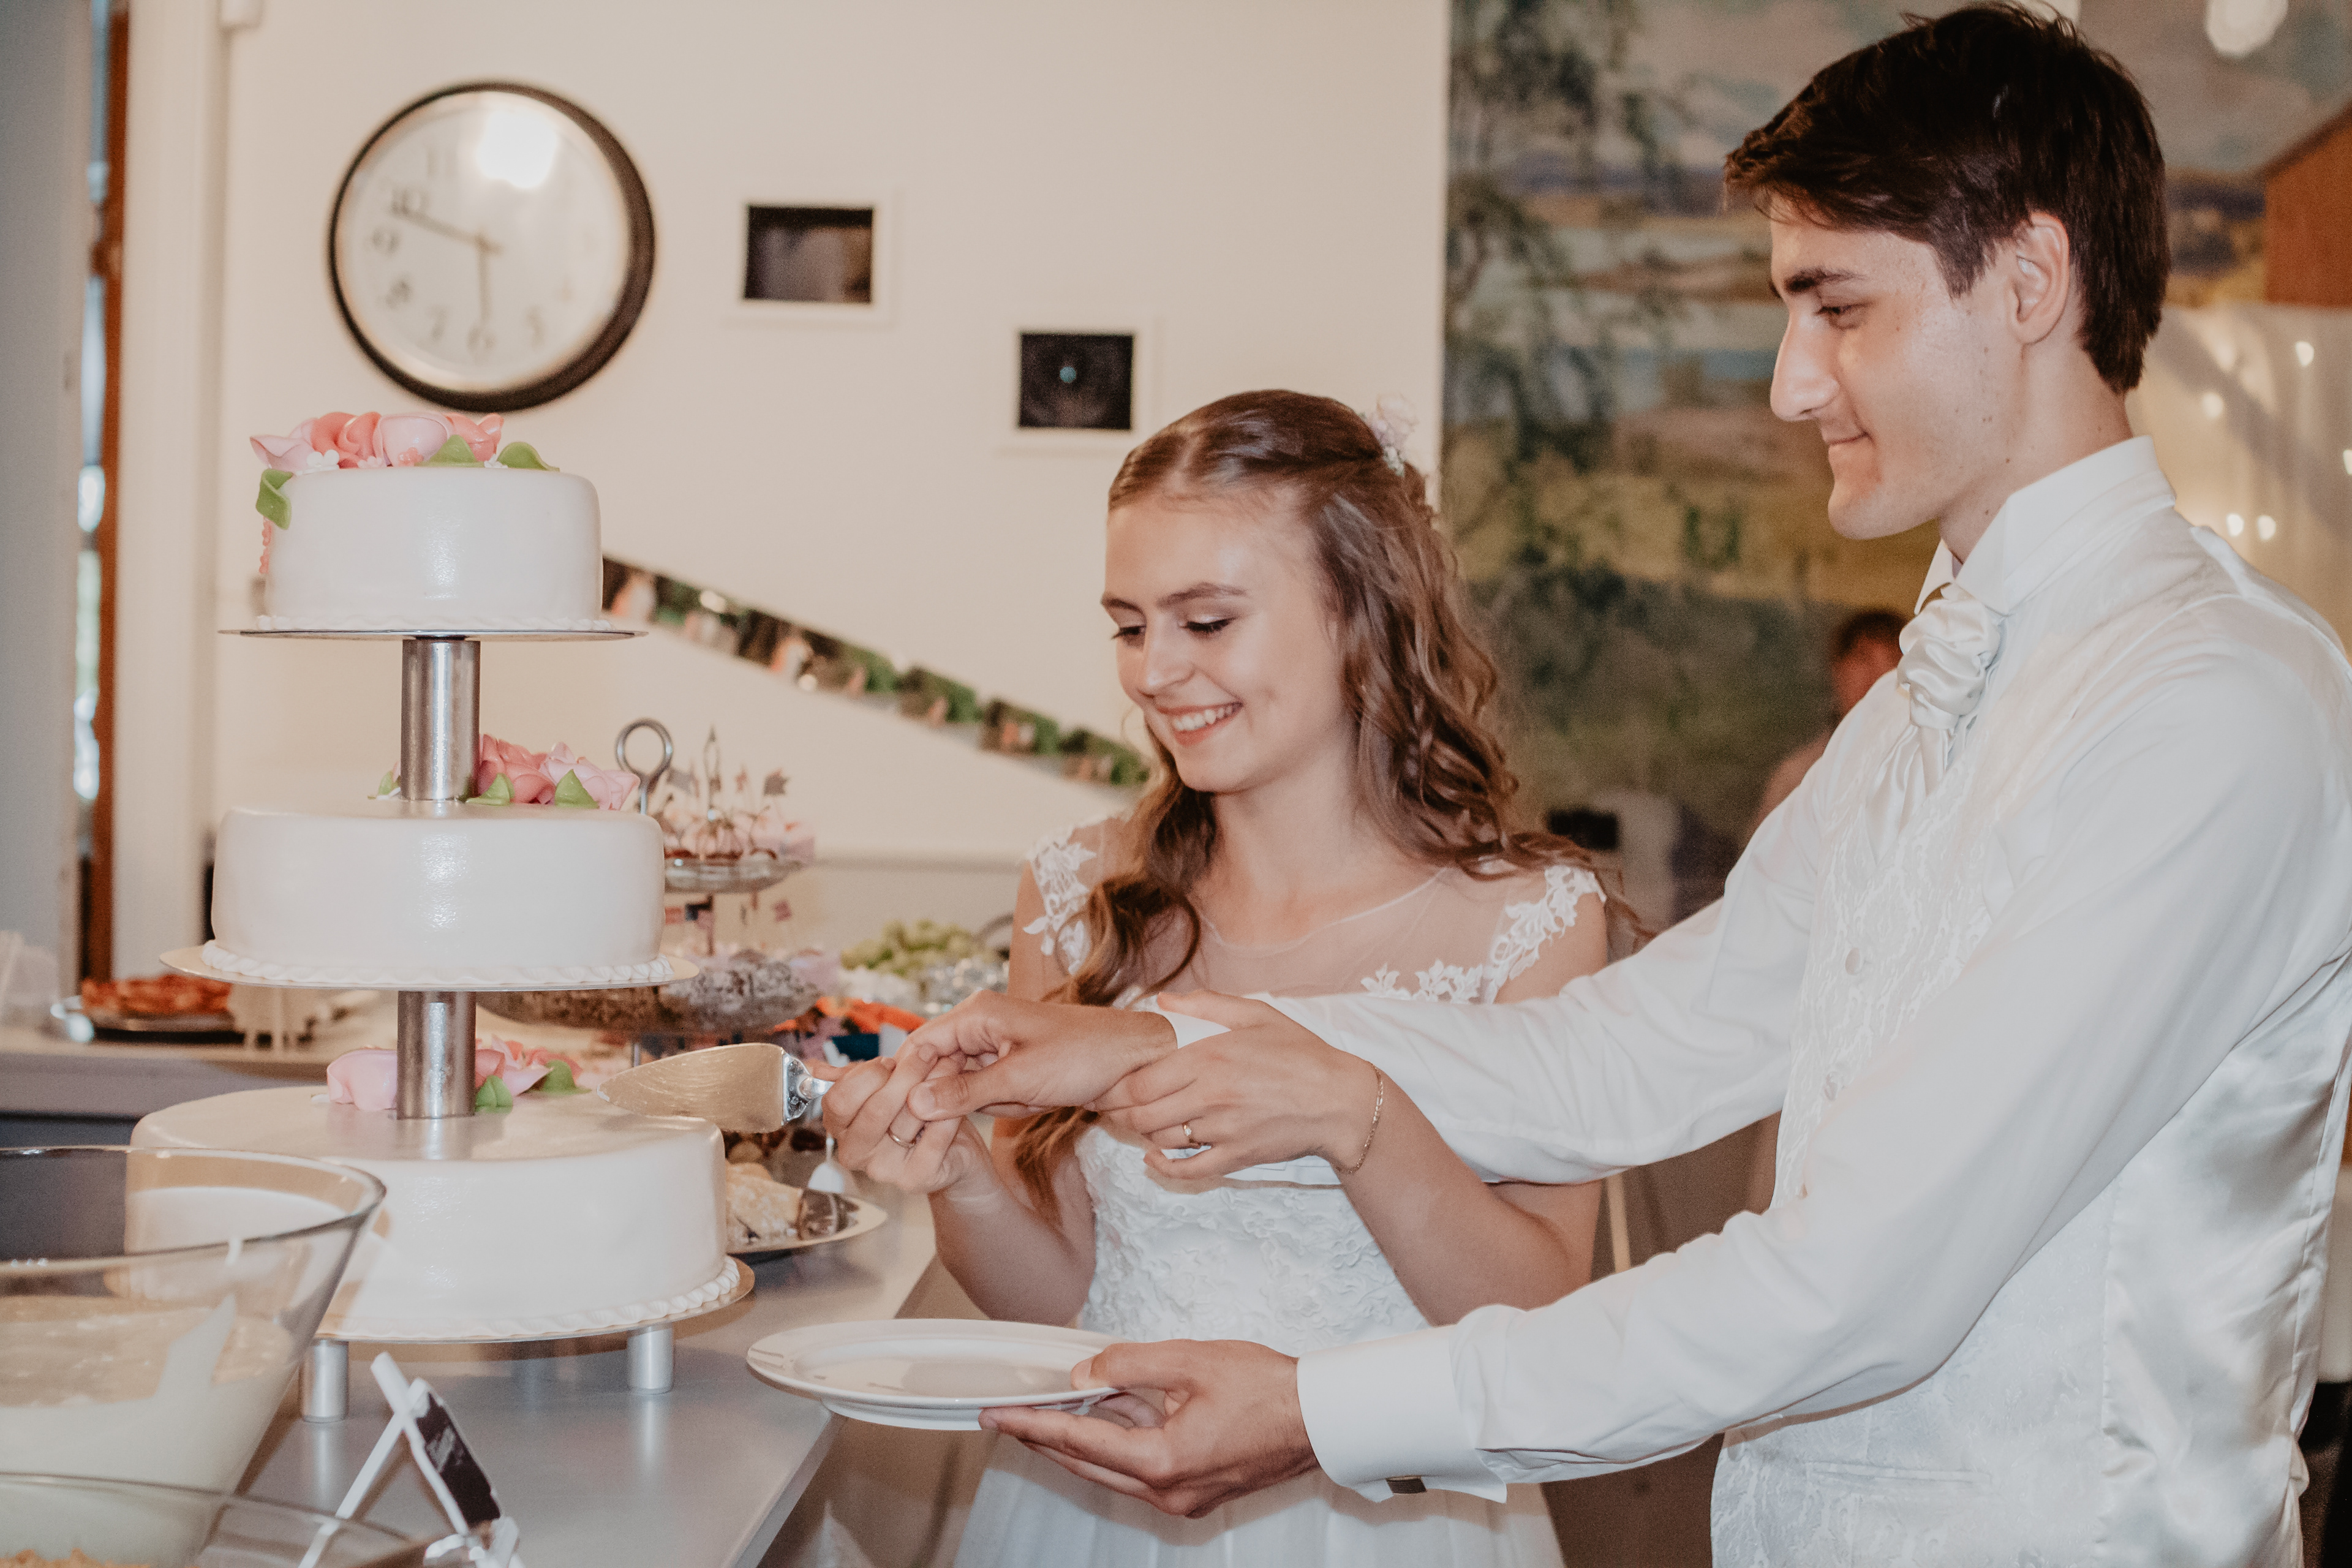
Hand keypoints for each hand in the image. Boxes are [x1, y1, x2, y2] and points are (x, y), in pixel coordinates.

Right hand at [820, 1055, 982, 1194]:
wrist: (952, 1151)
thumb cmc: (915, 1113)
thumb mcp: (882, 1089)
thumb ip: (852, 1077)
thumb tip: (813, 1067)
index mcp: (840, 1128)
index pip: (838, 1100)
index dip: (866, 1076)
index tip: (891, 1061)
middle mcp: (855, 1153)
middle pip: (875, 1109)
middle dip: (906, 1075)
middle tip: (929, 1053)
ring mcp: (883, 1170)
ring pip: (908, 1119)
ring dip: (935, 1084)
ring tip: (952, 1062)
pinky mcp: (915, 1179)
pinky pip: (935, 1138)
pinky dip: (949, 1113)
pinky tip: (959, 1099)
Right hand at [900, 991, 1176, 1120]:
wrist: (1136, 1061)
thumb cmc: (1084, 1056)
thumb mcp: (1020, 1079)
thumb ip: (964, 1092)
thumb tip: (914, 1102)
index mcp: (977, 1014)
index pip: (920, 1046)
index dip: (910, 1082)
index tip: (910, 1116)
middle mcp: (981, 1026)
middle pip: (939, 1069)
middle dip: (958, 1098)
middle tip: (983, 1111)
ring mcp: (997, 1046)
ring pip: (965, 1087)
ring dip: (991, 1103)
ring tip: (1030, 1096)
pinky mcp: (1013, 1066)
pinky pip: (990, 1094)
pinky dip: (1009, 1105)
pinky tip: (1039, 1099)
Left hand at [982, 1339, 1316, 1517]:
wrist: (1322, 1419)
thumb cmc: (1269, 1389)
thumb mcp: (1191, 1360)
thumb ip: (1128, 1364)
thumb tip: (1084, 1375)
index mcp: (1162, 1461)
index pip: (1078, 1442)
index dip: (1032, 1425)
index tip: (996, 1416)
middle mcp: (1167, 1491)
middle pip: (1088, 1465)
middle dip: (1046, 1439)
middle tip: (1008, 1417)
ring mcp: (1184, 1496)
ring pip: (1114, 1469)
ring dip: (1083, 1440)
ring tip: (1049, 1410)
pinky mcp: (1197, 1490)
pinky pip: (1142, 1469)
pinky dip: (1119, 1443)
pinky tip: (1106, 1415)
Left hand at [1097, 992, 1372, 1181]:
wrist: (1340, 1100)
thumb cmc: (1300, 1053)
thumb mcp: (1257, 1015)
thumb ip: (1207, 1005)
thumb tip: (1163, 1002)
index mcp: (1210, 1057)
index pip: (1141, 1081)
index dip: (1114, 1088)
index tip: (1105, 1084)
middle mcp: (1211, 1095)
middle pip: (1142, 1114)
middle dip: (1118, 1113)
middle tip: (1110, 1107)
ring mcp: (1223, 1129)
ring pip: (1161, 1140)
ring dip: (1143, 1134)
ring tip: (1139, 1122)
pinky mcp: (1237, 1156)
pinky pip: (1189, 1171)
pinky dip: (1164, 1168)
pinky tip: (1154, 1159)